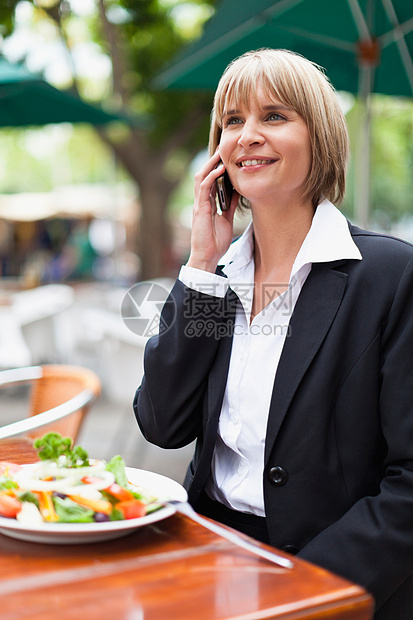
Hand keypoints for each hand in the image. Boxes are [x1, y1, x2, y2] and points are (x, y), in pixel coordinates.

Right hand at [187, 151, 237, 272]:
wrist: (207, 257)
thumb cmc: (215, 242)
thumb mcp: (227, 219)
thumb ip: (230, 205)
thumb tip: (238, 193)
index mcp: (206, 203)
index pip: (209, 180)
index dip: (216, 167)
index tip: (226, 156)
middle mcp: (200, 201)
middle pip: (203, 174)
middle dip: (212, 160)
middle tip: (223, 148)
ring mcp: (199, 204)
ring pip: (201, 178)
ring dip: (210, 164)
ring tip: (221, 153)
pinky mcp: (200, 209)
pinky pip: (204, 188)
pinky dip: (211, 177)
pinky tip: (219, 169)